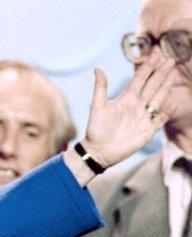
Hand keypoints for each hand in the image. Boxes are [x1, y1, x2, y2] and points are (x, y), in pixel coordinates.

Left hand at [83, 50, 174, 166]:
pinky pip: (159, 120)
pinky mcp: (148, 130)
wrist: (98, 150)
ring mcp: (144, 117)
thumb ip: (100, 88)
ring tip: (174, 73)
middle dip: (161, 72)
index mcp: (126, 98)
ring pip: (158, 98)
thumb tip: (97, 69)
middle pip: (152, 85)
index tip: (156, 52)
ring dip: (166, 86)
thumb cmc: (96, 129)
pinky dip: (164, 114)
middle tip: (170, 58)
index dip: (147, 66)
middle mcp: (137, 105)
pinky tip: (169, 107)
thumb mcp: (97, 106)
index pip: (140, 78)